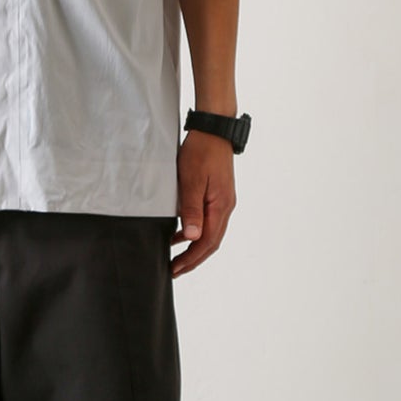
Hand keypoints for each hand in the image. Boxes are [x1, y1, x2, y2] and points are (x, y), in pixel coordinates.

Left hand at [171, 129, 236, 276]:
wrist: (213, 130)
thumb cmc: (201, 152)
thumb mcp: (192, 181)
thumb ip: (191, 210)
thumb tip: (193, 237)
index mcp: (220, 207)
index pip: (207, 242)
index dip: (191, 259)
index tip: (175, 269)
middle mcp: (225, 207)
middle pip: (211, 242)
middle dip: (193, 259)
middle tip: (174, 270)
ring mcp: (223, 202)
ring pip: (210, 233)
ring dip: (194, 248)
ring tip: (176, 258)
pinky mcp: (218, 195)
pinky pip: (208, 221)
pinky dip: (195, 232)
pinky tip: (181, 234)